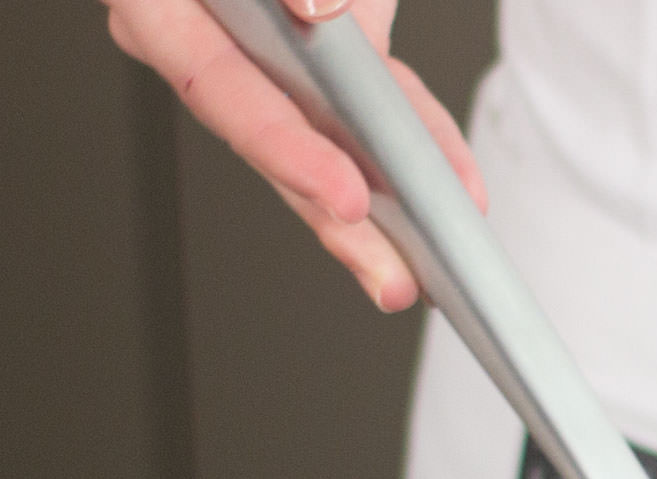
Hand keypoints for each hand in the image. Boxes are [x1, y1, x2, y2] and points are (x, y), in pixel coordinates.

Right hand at [102, 0, 484, 310]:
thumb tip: (316, 12)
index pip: (216, 86)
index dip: (283, 146)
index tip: (345, 193)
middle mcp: (203, 33)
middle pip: (274, 142)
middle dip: (340, 219)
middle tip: (392, 274)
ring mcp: (262, 53)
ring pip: (321, 142)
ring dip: (383, 210)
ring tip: (428, 262)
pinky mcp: (316, 63)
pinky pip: (368, 111)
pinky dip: (418, 147)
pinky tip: (454, 186)